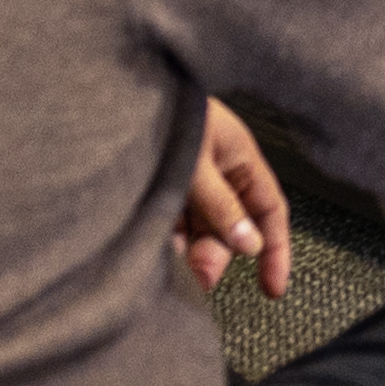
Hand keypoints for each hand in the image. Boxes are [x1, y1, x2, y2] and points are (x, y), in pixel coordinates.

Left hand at [172, 98, 294, 302]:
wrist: (108, 95)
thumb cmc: (162, 112)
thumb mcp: (196, 163)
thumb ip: (221, 206)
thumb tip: (250, 245)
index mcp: (239, 158)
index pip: (270, 210)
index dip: (276, 250)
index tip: (272, 289)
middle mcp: (218, 171)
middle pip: (230, 226)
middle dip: (219, 254)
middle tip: (203, 278)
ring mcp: (189, 180)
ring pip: (200, 228)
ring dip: (192, 251)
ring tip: (177, 265)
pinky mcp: (161, 187)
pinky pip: (172, 223)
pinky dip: (167, 239)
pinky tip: (154, 248)